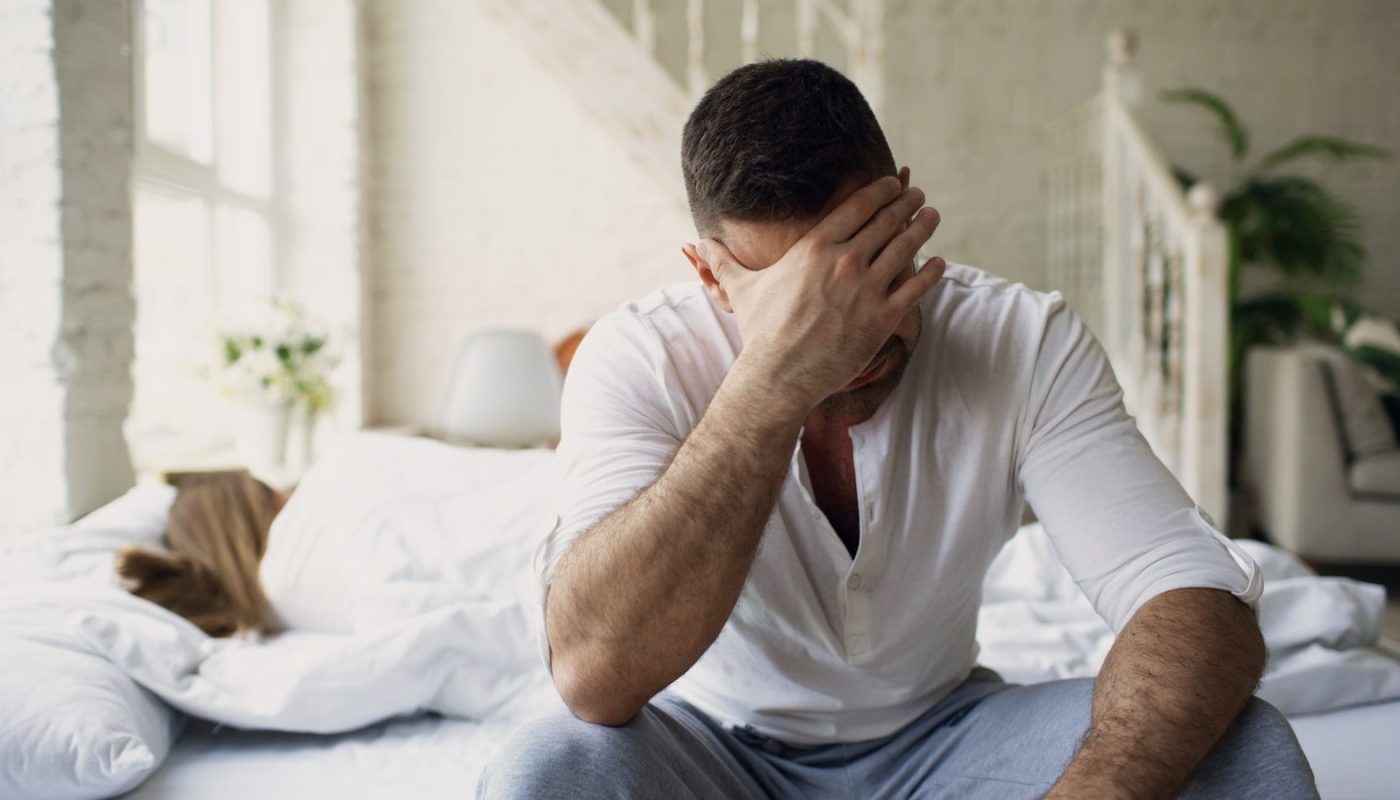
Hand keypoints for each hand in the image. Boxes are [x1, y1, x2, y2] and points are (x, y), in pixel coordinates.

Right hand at [693, 175, 944, 413]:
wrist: (780, 374)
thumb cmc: (761, 331)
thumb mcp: (741, 289)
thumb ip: (722, 262)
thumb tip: (696, 245)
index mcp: (814, 248)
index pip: (856, 208)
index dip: (879, 192)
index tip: (891, 184)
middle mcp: (844, 262)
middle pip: (885, 222)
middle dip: (905, 204)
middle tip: (917, 195)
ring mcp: (866, 290)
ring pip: (904, 248)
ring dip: (922, 228)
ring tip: (932, 217)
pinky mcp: (882, 319)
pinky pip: (915, 288)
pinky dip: (931, 272)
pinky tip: (940, 262)